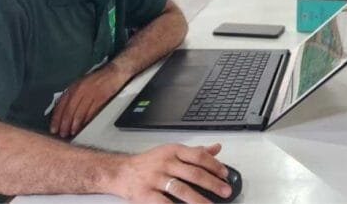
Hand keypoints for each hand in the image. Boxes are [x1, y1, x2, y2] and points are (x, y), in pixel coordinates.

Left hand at [50, 63, 130, 137]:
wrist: (114, 72)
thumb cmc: (98, 79)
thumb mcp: (81, 84)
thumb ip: (73, 96)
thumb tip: (65, 112)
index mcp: (73, 87)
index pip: (61, 105)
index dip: (56, 118)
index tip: (54, 128)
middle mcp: (80, 90)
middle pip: (69, 110)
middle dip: (64, 124)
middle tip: (62, 133)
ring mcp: (90, 93)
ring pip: (79, 112)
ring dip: (74, 124)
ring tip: (72, 132)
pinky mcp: (100, 97)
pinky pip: (91, 111)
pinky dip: (86, 120)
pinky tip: (83, 126)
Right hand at [111, 143, 230, 203]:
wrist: (120, 171)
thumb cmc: (149, 162)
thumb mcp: (172, 151)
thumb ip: (195, 151)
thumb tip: (216, 148)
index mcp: (174, 151)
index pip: (199, 156)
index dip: (214, 165)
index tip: (225, 174)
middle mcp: (165, 163)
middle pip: (194, 173)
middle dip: (213, 183)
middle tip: (226, 191)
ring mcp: (155, 179)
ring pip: (181, 189)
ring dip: (198, 199)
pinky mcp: (145, 194)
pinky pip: (163, 203)